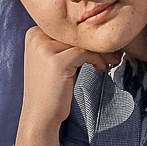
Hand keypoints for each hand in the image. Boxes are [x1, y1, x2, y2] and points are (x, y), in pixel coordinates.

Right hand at [16, 25, 112, 145]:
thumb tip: (93, 33)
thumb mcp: (53, 61)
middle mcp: (36, 37)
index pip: (68, 28)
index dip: (87, 37)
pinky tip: (101, 68)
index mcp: (34, 34)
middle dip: (96, 44)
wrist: (39, 117)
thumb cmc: (50, 91)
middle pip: (75, 33)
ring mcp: (45, 48)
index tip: (103, 46)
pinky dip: (98, 59)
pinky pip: (86, 52)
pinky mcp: (57, 61)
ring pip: (83, 41)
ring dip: (101, 51)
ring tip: (110, 61)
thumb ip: (65, 45)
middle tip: (112, 53)